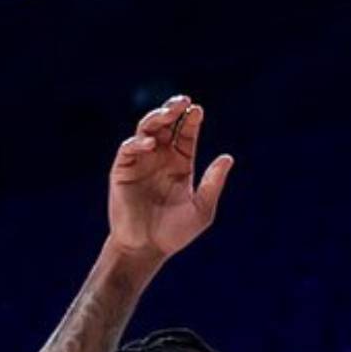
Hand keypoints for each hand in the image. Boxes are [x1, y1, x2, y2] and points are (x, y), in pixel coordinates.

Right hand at [106, 97, 233, 260]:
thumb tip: (228, 157)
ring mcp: (140, 162)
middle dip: (173, 109)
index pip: (186, 133)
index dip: (191, 120)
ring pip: (146, 129)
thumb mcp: (202, 208)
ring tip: (168, 113)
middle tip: (183, 101)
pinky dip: (138, 141)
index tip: (198, 110)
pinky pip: (128, 148)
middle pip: (166, 124)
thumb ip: (213, 183)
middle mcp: (160, 158)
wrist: (146, 250)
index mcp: (180, 163)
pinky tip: (152, 143)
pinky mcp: (122, 171)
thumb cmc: (175, 232)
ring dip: (156, 118)